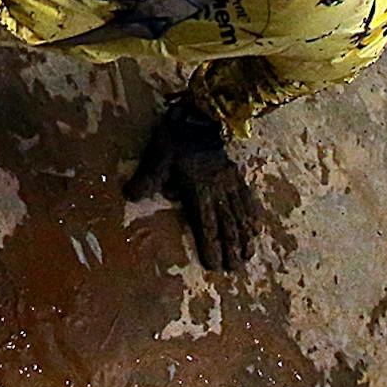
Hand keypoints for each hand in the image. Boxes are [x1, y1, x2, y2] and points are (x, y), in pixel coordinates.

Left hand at [124, 99, 261, 270]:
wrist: (199, 115)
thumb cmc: (175, 138)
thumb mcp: (156, 156)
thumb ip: (146, 178)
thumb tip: (130, 196)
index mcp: (198, 189)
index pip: (206, 224)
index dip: (211, 246)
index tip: (215, 265)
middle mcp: (218, 190)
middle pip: (227, 224)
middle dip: (232, 248)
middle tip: (237, 270)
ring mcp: (230, 183)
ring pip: (240, 215)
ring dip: (244, 237)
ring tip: (249, 256)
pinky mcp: (236, 175)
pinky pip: (247, 199)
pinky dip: (252, 216)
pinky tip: (256, 228)